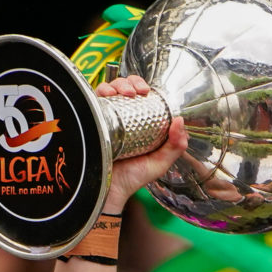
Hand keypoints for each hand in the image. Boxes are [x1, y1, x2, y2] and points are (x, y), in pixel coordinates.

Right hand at [99, 75, 188, 211]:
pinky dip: (100, 91)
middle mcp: (121, 117)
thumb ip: (175, 146)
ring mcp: (105, 118)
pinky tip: (107, 95)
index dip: (144, 86)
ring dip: (117, 84)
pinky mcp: (92, 121)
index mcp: (139, 122)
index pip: (140, 95)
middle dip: (131, 81)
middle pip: (124, 87)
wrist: (111, 190)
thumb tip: (179, 120)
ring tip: (124, 93)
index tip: (147, 91)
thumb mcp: (160, 162)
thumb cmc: (134, 178)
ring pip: (108, 89)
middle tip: (137, 91)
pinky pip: (93, 100)